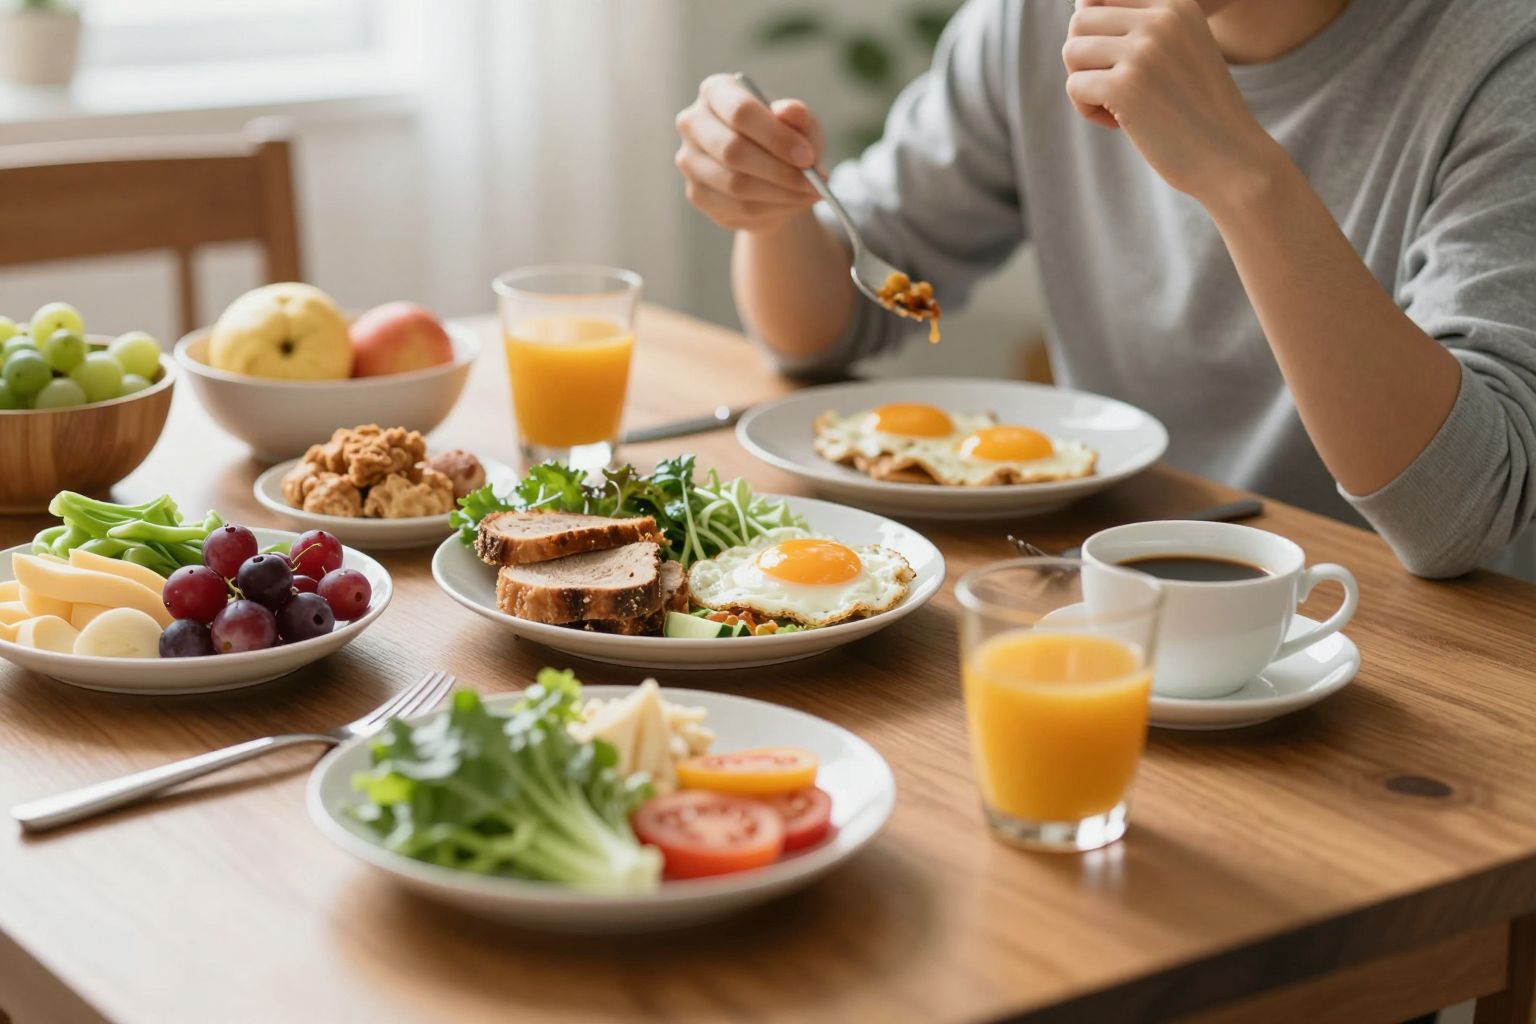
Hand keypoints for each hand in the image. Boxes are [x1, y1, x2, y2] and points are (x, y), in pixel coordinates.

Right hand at [675, 74, 824, 232]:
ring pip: (734, 184)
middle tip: (812, 184)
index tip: (808, 158)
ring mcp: (690, 160)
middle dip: (779, 171)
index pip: (741, 112)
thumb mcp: (801, 124)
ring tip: (808, 194)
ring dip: (779, 194)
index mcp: (717, 91)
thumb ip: (799, 117)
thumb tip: (790, 111)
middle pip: (732, 150)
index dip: (776, 137)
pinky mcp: (696, 193)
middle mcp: (693, 123)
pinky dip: (770, 210)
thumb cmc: (786, 138)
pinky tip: (790, 203)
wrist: (771, 173)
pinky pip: (735, 208)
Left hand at [1061, 0, 1278, 202]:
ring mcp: (1144, 51)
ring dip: (1083, 82)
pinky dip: (1087, 109)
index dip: (1101, 36)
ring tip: (1115, 105)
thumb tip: (1078, 3)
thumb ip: (1135, 24)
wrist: (1230, 157)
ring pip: (1072, 50)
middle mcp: (1161, 18)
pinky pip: (1075, 86)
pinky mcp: (1125, 86)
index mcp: (1177, 3)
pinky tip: (1118, 123)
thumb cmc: (1195, 108)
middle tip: (1111, 87)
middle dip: (1085, 58)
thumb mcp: (1176, 49)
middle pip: (1081, 20)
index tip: (1124, 65)